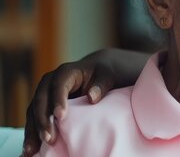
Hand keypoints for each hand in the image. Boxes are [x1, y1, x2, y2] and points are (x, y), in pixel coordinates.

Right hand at [22, 48, 149, 155]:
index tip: (61, 116)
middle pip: (41, 99)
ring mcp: (44, 94)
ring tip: (34, 149)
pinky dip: (32, 134)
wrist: (96, 74)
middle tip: (49, 138)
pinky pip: (33, 120)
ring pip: (33, 111)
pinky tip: (31, 149)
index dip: (57, 99)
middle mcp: (50, 82)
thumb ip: (101, 84)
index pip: (58, 85)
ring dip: (33, 130)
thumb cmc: (103, 75)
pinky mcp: (42, 107)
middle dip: (43, 119)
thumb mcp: (107, 76)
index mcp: (66, 72)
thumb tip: (92, 97)